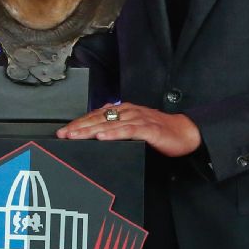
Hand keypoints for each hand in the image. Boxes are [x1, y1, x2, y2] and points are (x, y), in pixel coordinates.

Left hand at [56, 103, 201, 157]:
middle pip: (99, 119)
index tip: (64, 132)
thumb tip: (97, 132)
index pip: (96, 116)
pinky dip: (114, 133)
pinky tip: (102, 137)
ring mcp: (138, 119)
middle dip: (79, 127)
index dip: (79, 123)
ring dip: (91, 130)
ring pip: (110, 124)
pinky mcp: (148, 129)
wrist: (185, 132)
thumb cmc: (160, 131)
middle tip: (63, 135)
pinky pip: (128, 131)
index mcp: (123, 111)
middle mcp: (128, 112)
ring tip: (76, 136)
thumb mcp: (134, 127)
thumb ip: (117, 127)